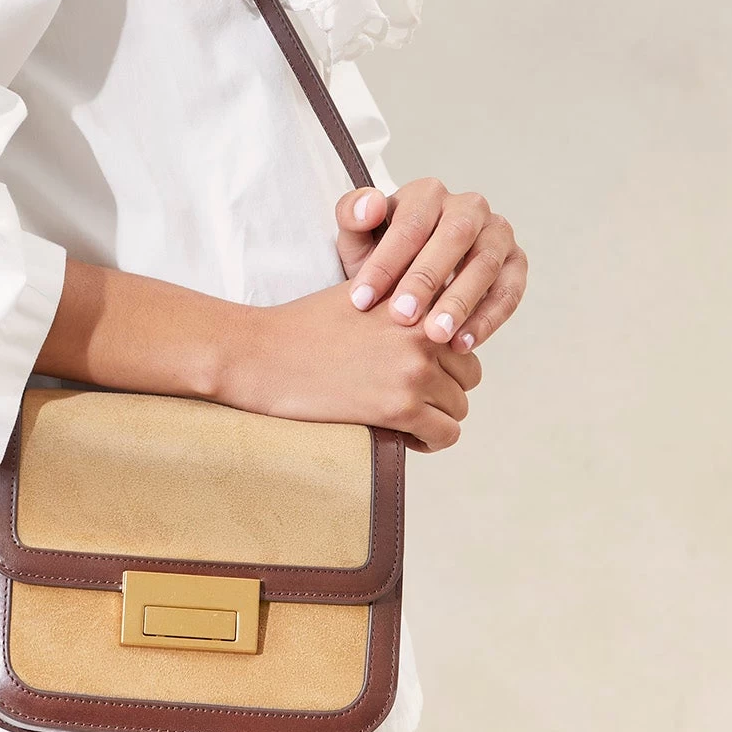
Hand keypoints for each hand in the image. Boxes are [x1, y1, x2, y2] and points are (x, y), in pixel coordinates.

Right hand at [222, 283, 482, 452]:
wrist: (262, 354)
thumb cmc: (303, 325)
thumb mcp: (360, 290)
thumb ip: (403, 297)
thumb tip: (437, 315)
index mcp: (414, 298)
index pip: (462, 331)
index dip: (445, 354)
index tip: (422, 367)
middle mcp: (422, 330)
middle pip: (469, 373)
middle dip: (444, 387)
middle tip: (410, 396)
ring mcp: (414, 368)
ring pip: (460, 406)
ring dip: (435, 415)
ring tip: (402, 416)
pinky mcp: (401, 406)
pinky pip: (446, 434)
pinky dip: (429, 440)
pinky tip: (403, 435)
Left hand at [334, 177, 526, 353]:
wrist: (412, 282)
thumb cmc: (383, 259)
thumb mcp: (358, 239)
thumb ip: (353, 217)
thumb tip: (372, 205)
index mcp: (427, 193)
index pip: (410, 223)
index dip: (385, 261)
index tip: (362, 299)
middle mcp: (468, 207)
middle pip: (454, 237)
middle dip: (426, 279)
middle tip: (402, 316)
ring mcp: (497, 233)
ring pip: (484, 264)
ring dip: (460, 302)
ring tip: (435, 336)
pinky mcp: (515, 263)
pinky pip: (509, 291)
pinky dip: (487, 319)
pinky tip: (462, 344)